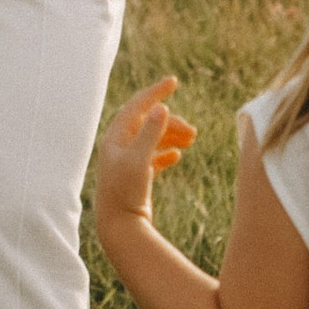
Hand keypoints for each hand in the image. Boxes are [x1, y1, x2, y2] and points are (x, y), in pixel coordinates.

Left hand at [94, 76, 197, 232]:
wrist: (120, 227)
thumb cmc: (125, 193)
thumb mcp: (139, 160)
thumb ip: (150, 133)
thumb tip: (162, 107)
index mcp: (114, 138)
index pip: (136, 106)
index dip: (155, 92)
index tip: (174, 81)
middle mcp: (118, 147)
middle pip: (147, 123)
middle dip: (171, 123)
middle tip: (194, 132)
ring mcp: (126, 162)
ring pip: (152, 139)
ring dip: (172, 136)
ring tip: (192, 141)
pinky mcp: (134, 177)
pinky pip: (151, 157)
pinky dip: (165, 153)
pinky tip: (177, 156)